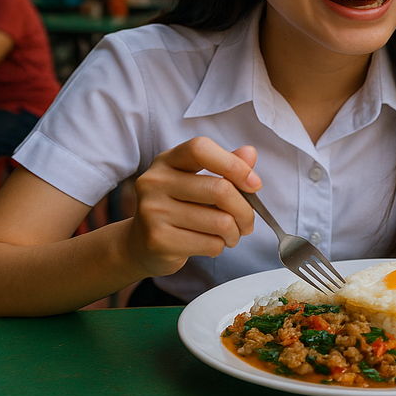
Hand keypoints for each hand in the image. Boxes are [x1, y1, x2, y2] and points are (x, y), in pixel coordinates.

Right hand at [125, 137, 260, 277]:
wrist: (140, 245)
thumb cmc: (178, 209)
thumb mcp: (197, 181)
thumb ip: (225, 166)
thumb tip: (249, 153)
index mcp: (168, 161)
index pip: (201, 149)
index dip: (233, 165)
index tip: (254, 184)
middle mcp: (155, 181)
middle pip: (220, 189)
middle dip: (245, 211)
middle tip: (247, 222)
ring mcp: (153, 211)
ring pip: (220, 221)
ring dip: (234, 233)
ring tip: (230, 235)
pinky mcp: (158, 240)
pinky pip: (210, 244)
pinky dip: (220, 247)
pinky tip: (211, 244)